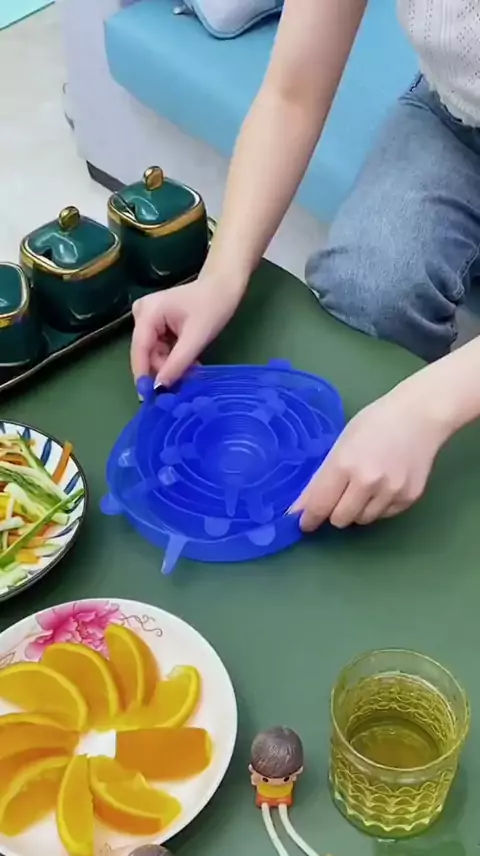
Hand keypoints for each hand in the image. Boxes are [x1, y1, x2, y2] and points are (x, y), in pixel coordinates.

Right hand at [130, 278, 242, 386]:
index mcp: (147, 313)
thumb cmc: (213, 306)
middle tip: (183, 387)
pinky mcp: (157, 324)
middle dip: (164, 370)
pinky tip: (190, 364)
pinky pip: (161, 348)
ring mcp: (149, 319)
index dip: (143, 376)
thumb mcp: (196, 338)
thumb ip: (177, 363)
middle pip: (147, 353)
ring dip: (172, 366)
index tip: (150, 399)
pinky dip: (175, 358)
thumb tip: (160, 388)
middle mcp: (142, 315)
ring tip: (192, 373)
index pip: (139, 351)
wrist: (224, 286)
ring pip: (155, 353)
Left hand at [291, 382, 448, 530]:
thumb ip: (320, 479)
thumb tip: (301, 508)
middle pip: (340, 519)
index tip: (305, 523)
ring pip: (363, 520)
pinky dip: (379, 506)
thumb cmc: (374, 423)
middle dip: (335, 512)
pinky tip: (385, 485)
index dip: (309, 518)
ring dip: (358, 510)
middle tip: (339, 496)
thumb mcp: (341, 445)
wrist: (419, 416)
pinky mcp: (409, 498)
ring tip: (366, 486)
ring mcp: (391, 492)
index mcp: (344, 464)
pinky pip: (384, 515)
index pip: (320, 505)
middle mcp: (367, 482)